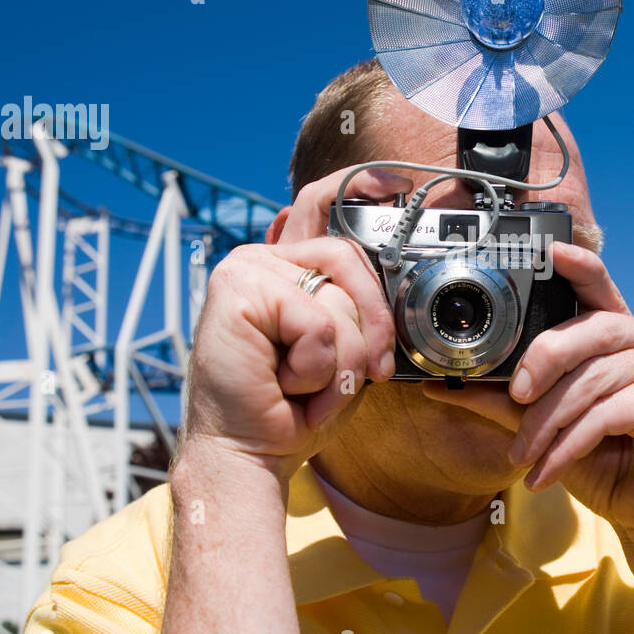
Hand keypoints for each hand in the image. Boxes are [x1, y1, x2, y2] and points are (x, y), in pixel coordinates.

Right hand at [181, 167, 411, 481]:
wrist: (247, 455)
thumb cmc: (292, 411)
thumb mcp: (341, 352)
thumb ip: (355, 309)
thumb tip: (391, 280)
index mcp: (286, 267)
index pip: (328, 210)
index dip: (362, 187)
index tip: (396, 178)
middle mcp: (263, 258)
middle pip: (350, 260)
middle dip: (370, 327)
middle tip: (369, 371)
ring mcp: (247, 268)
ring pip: (338, 298)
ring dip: (339, 359)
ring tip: (306, 384)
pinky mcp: (236, 289)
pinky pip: (316, 321)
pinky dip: (314, 366)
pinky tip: (284, 382)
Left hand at [422, 242, 633, 604]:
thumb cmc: (606, 463)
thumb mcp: (544, 427)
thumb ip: (502, 401)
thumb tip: (440, 386)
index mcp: (618, 334)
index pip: (596, 287)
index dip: (575, 266)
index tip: (548, 250)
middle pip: (588, 330)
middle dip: (543, 360)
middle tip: (517, 395)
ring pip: (592, 379)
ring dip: (548, 423)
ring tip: (525, 457)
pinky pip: (610, 412)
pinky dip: (569, 445)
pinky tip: (549, 472)